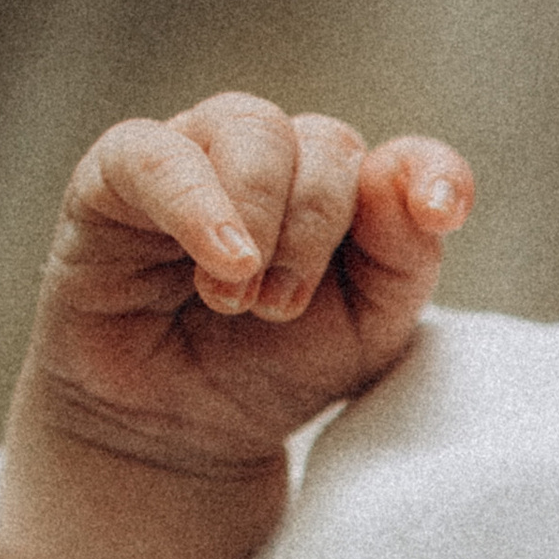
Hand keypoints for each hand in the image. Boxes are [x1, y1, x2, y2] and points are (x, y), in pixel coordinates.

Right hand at [16, 93, 470, 480]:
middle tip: (284, 309)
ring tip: (241, 298)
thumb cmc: (276, 371)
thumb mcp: (365, 333)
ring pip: (250, 128)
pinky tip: (223, 259)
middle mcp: (276, 162)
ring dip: (262, 216)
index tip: (443, 214)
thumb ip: (403, 259)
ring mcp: (197, 158)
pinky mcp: (115, 177)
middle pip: (325, 143)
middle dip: (317, 229)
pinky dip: (195, 202)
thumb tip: (411, 191)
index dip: (430, 173)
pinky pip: (154, 153)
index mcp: (348, 196)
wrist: (178, 430)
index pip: (404, 160)